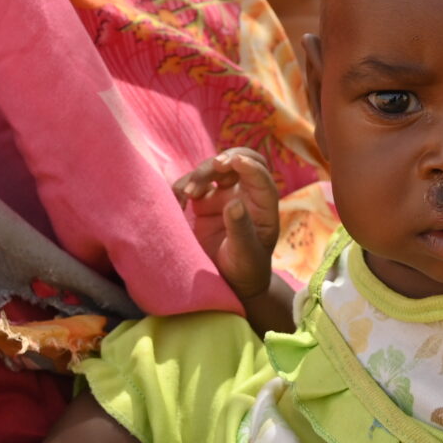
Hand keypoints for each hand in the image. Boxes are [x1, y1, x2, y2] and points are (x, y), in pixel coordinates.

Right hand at [173, 149, 279, 306]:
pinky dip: (183, 187)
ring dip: (200, 174)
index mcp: (263, 205)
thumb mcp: (246, 254)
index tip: (234, 162)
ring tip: (186, 194)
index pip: (260, 176)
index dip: (249, 165)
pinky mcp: (204, 202)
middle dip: (226, 159)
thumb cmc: (245, 270)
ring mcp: (224, 195)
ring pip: (214, 169)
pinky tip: (178, 201)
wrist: (228, 284)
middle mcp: (246, 194)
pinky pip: (193, 184)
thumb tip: (235, 203)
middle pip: (239, 161)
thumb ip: (241, 229)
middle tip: (214, 166)